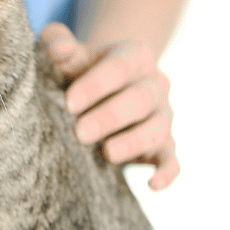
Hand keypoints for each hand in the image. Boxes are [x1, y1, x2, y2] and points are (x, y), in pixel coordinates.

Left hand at [41, 22, 178, 189]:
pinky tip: (151, 185)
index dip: (96, 84)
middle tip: (80, 132)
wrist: (101, 90)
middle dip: (110, 117)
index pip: (119, 67)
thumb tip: (59, 49)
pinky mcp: (164, 146)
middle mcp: (154, 84)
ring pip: (158, 128)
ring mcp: (162, 115)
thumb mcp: (68, 55)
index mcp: (133, 56)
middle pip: (141, 98)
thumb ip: (57, 44)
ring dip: (134, 142)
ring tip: (106, 153)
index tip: (69, 103)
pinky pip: (172, 160)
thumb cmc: (79, 70)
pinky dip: (166, 172)